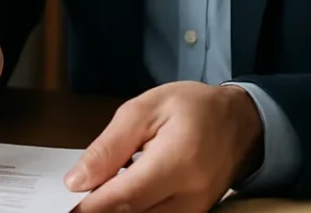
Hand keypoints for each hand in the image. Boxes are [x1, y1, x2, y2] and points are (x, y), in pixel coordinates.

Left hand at [64, 83, 262, 212]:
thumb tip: (78, 181)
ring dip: (118, 210)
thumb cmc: (192, 107)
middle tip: (77, 199)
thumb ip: (109, 146)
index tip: (69, 205)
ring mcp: (195, 211)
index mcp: (177, 161)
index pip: (127, 195)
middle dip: (101, 209)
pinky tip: (120, 197)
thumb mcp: (144, 110)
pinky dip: (135, 211)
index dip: (93, 205)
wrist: (241, 122)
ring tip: (98, 193)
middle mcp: (190, 195)